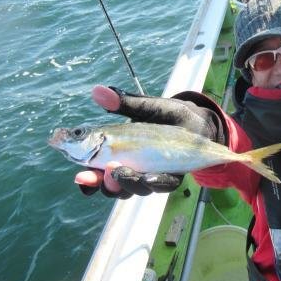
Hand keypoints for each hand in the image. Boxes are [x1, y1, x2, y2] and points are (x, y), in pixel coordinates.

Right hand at [75, 85, 225, 197]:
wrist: (201, 122)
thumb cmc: (170, 115)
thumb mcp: (147, 107)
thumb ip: (124, 104)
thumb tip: (97, 91)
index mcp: (119, 154)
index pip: (96, 172)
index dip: (87, 178)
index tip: (79, 175)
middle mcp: (133, 169)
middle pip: (112, 186)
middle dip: (102, 185)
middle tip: (95, 177)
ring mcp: (152, 174)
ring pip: (134, 189)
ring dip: (125, 183)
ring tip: (119, 171)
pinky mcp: (172, 176)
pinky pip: (160, 185)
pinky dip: (152, 183)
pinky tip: (148, 177)